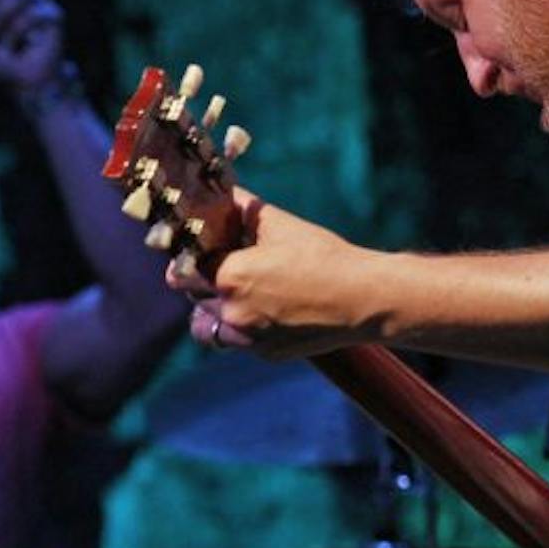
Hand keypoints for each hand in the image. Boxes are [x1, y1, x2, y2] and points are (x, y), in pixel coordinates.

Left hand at [165, 189, 380, 359]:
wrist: (363, 299)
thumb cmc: (323, 257)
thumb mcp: (279, 223)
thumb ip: (242, 208)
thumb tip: (222, 193)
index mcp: (228, 277)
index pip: (185, 267)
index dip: (194, 255)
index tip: (204, 248)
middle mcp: (231, 312)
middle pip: (195, 295)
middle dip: (206, 279)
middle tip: (230, 264)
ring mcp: (248, 338)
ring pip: (211, 324)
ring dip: (218, 308)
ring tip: (244, 291)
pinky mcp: (266, 354)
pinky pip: (240, 340)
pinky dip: (246, 326)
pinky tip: (272, 308)